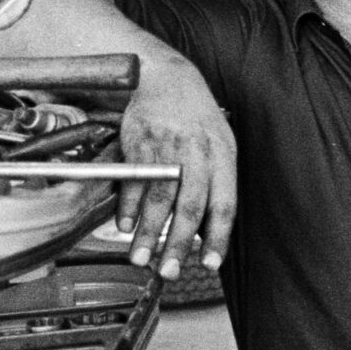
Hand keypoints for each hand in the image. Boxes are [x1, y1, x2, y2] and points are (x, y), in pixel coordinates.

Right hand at [117, 54, 237, 278]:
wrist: (166, 78)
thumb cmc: (196, 119)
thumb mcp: (218, 145)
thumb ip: (215, 185)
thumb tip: (207, 232)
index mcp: (223, 155)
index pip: (224, 203)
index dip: (218, 237)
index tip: (210, 264)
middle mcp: (197, 152)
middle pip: (190, 205)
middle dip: (178, 243)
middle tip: (169, 272)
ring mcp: (167, 146)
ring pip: (159, 197)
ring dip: (149, 232)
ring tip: (141, 258)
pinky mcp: (140, 142)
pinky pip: (134, 180)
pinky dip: (128, 207)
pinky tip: (126, 226)